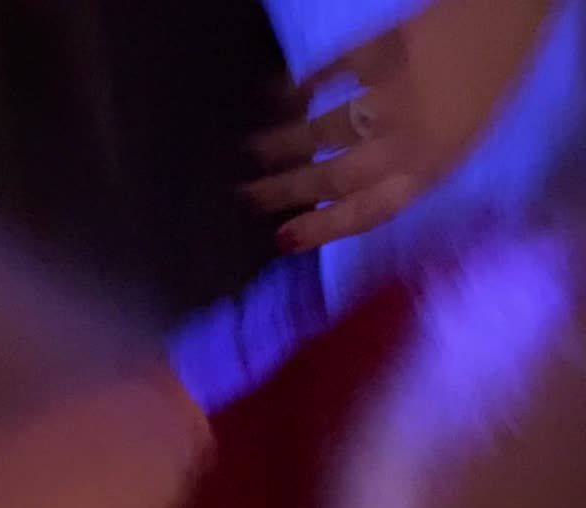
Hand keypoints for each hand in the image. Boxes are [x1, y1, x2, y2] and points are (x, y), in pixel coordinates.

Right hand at [243, 0, 552, 250]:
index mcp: (428, 171)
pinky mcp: (383, 51)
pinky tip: (273, 95)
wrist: (507, 20)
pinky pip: (333, 73)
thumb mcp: (453, 147)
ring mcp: (393, 96)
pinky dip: (299, 85)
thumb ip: (406, 169)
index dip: (322, 229)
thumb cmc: (486, 88)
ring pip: (327, 130)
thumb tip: (347, 189)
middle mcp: (408, 142)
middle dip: (286, 190)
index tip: (281, 240)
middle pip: (336, 176)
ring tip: (249, 152)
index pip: (366, 212)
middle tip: (245, 196)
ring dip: (283, 143)